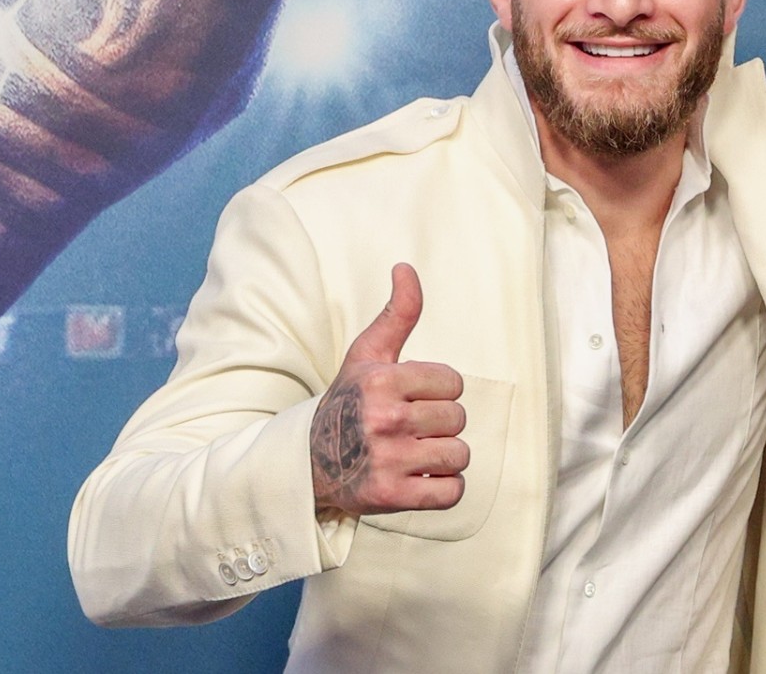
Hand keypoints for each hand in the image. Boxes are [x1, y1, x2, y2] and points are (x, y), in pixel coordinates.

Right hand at [310, 264, 467, 515]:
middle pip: (458, 419)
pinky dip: (443, 489)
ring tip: (412, 455)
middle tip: (407, 429)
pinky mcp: (391, 497)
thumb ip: (397, 314)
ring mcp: (388, 460)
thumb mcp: (366, 355)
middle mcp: (384, 419)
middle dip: (439, 425)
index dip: (437, 392)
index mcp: (382, 381)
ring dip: (442, 458)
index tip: (410, 399)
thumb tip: (406, 267)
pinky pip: (452, 491)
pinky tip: (418, 479)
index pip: (453, 383)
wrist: (307, 463)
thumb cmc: (347, 403)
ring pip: (459, 454)